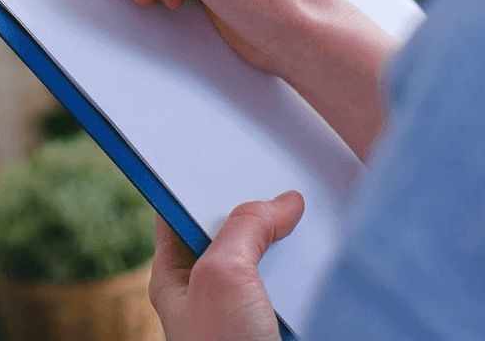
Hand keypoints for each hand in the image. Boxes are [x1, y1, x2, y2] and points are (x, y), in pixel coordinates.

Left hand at [149, 192, 303, 340]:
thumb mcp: (224, 274)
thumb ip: (245, 228)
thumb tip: (283, 203)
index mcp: (172, 273)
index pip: (180, 211)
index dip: (202, 184)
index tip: (226, 160)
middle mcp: (202, 290)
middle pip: (226, 233)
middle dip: (251, 212)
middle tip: (277, 186)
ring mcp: (236, 310)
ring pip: (259, 261)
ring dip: (280, 244)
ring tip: (301, 215)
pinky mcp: (267, 327)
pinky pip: (283, 289)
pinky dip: (298, 275)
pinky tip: (313, 259)